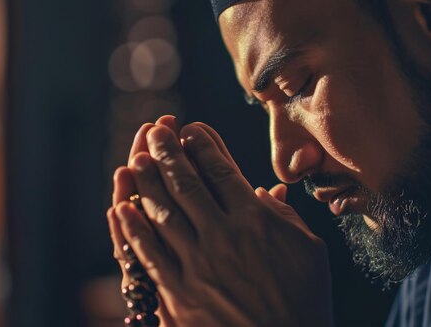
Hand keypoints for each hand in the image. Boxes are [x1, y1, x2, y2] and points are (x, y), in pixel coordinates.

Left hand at [110, 118, 333, 325]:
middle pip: (186, 183)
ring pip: (162, 212)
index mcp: (255, 221)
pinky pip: (148, 254)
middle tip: (155, 132)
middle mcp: (222, 236)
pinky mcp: (178, 294)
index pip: (221, 171)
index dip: (203, 145)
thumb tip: (264, 190)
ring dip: (146, 182)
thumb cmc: (303, 301)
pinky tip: (121, 209)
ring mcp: (196, 265)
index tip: (191, 129)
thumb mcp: (309, 251)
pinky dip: (132, 229)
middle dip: (167, 152)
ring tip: (136, 158)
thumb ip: (284, 216)